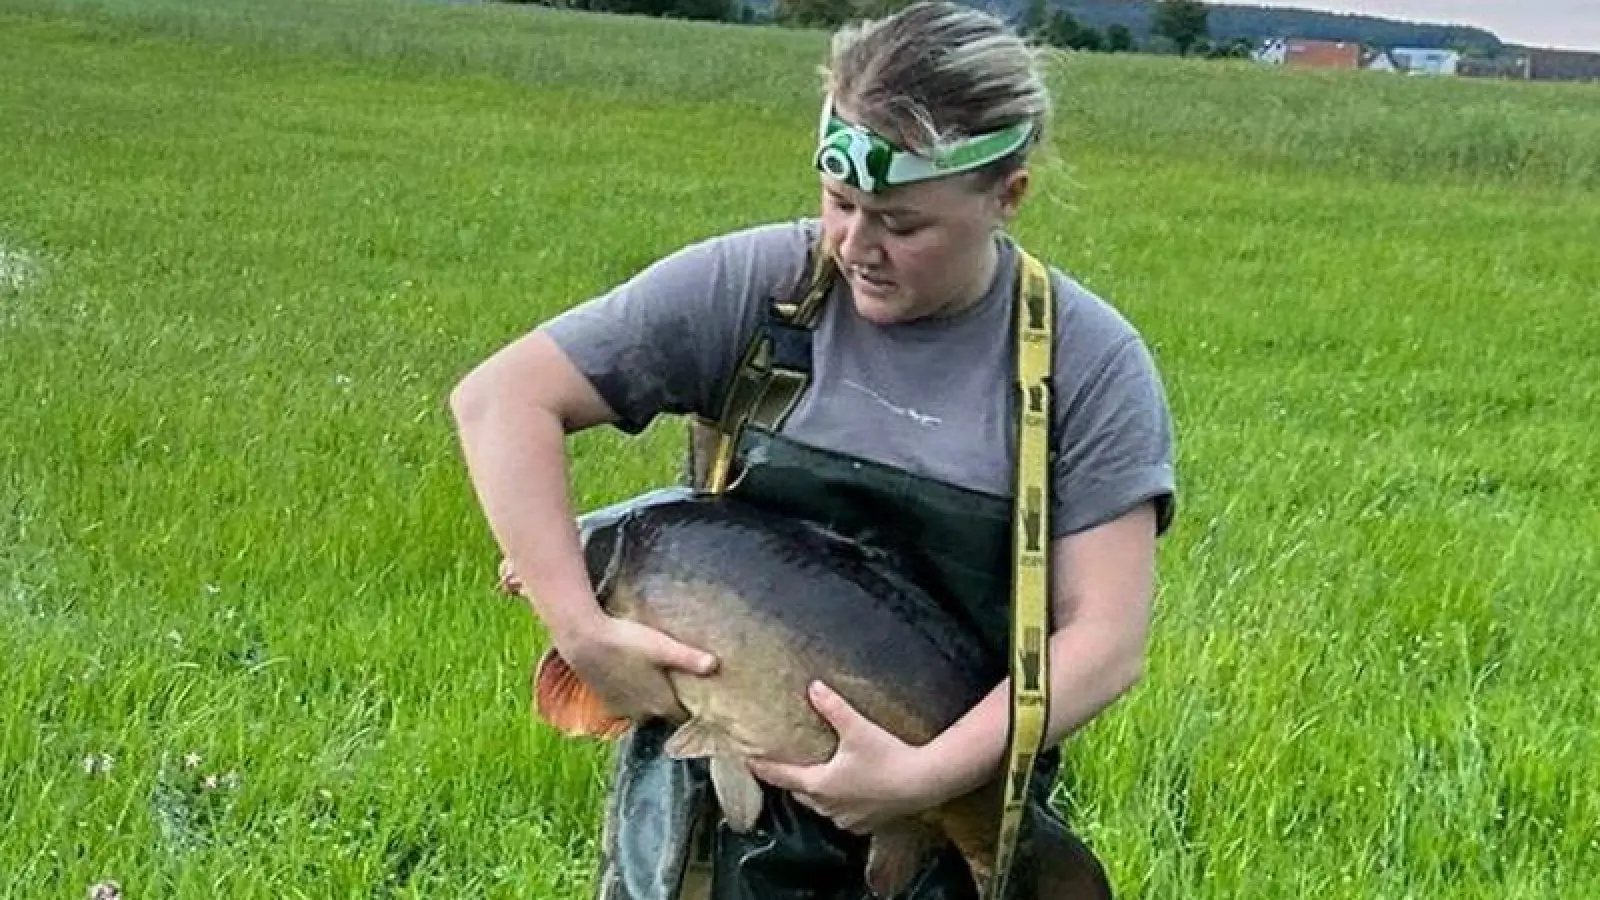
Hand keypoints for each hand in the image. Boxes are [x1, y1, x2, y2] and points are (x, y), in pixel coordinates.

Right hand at [555, 610, 718, 723]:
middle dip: (672, 702)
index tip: (702, 698)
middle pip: (663, 713)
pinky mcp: (604, 700)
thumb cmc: (626, 642)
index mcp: (660, 704)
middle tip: (681, 684)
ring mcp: (621, 709)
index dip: (694, 709)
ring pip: (642, 709)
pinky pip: (625, 703)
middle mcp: (641, 713)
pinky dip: (631, 695)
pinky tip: (632, 676)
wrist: (583, 640)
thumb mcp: (662, 647)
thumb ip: (689, 658)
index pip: (683, 717)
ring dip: (649, 699)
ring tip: (655, 679)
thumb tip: (716, 666)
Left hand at [747, 681, 945, 834]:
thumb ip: (833, 707)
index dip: (765, 768)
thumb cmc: (888, 756)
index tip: (749, 762)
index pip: (782, 776)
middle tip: (785, 767)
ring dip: (816, 794)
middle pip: (800, 793)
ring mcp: (846, 819)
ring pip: (820, 807)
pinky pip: (841, 816)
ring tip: (817, 778)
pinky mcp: (865, 825)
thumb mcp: (857, 728)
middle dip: (792, 781)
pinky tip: (847, 793)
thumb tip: (814, 686)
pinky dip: (838, 804)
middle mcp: (828, 806)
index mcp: (820, 784)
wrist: (923, 783)